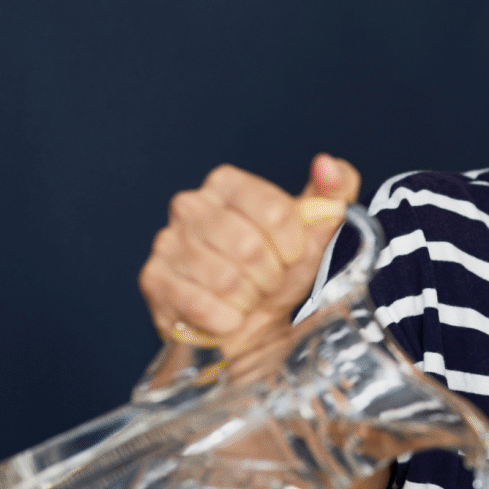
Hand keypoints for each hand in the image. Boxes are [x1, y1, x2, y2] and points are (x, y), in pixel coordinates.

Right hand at [138, 154, 360, 352]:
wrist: (251, 324)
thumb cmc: (278, 271)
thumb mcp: (315, 231)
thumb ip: (334, 191)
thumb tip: (328, 164)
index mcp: (227, 183)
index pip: (276, 210)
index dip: (293, 244)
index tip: (291, 254)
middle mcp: (190, 205)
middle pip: (250, 246)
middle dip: (270, 275)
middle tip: (266, 279)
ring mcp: (167, 242)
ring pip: (226, 279)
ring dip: (248, 298)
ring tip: (245, 294)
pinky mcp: (154, 280)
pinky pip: (203, 306)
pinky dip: (226, 319)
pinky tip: (225, 313)